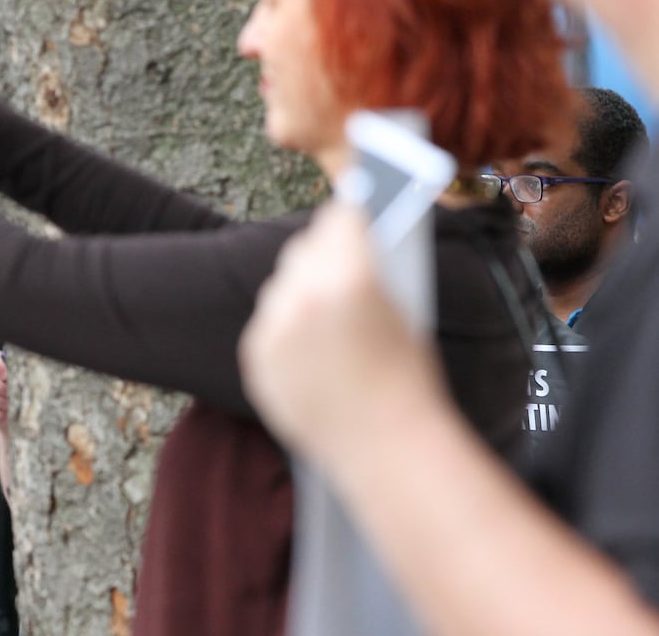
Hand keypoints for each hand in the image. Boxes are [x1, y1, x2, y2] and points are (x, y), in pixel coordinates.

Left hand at [238, 204, 442, 467]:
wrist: (386, 449)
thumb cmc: (409, 379)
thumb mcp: (404, 306)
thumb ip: (372, 266)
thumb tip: (355, 232)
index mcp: (352, 275)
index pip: (341, 216)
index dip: (352, 218)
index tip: (356, 217)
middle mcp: (304, 295)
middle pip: (305, 246)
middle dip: (325, 253)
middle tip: (345, 268)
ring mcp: (274, 327)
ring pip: (282, 282)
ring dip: (301, 289)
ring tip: (328, 316)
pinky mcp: (256, 356)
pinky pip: (267, 321)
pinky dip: (284, 327)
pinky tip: (310, 347)